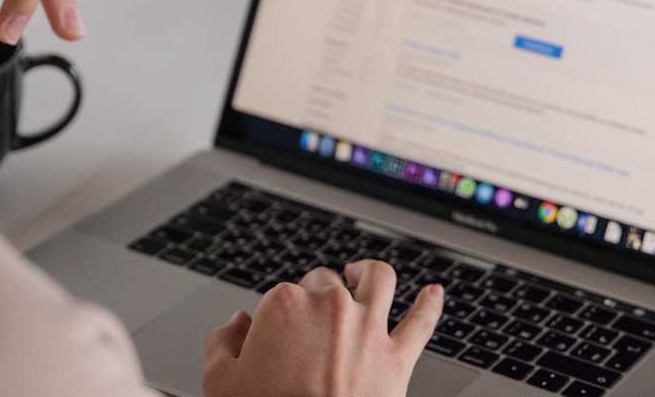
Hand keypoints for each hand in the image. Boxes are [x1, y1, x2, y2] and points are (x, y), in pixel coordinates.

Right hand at [204, 260, 443, 396]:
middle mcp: (331, 306)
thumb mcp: (220, 382)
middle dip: (317, 292)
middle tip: (310, 319)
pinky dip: (430, 304)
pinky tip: (433, 292)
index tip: (274, 336)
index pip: (282, 293)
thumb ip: (223, 342)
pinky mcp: (397, 356)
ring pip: (378, 280)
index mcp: (285, 304)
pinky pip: (422, 322)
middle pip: (326, 282)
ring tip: (361, 274)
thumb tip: (236, 323)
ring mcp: (368, 328)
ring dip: (369, 273)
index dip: (277, 315)